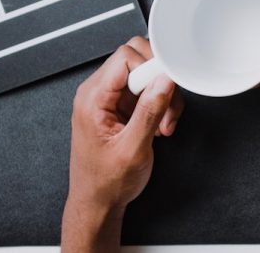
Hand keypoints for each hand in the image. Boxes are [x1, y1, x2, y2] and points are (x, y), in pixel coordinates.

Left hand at [62, 37, 183, 252]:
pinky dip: (161, 105)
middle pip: (137, 61)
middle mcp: (98, 93)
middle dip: (160, 82)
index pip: (125, 57)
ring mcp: (110, 99)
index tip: (168, 86)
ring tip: (163, 124)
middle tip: (167, 108)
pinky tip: (159, 126)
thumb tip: (164, 80)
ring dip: (164, 97)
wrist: (98, 202)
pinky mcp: (122, 106)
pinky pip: (148, 92)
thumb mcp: (133, 149)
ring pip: (147, 76)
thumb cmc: (106, 182)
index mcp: (92, 98)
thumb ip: (149, 111)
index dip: (151, 68)